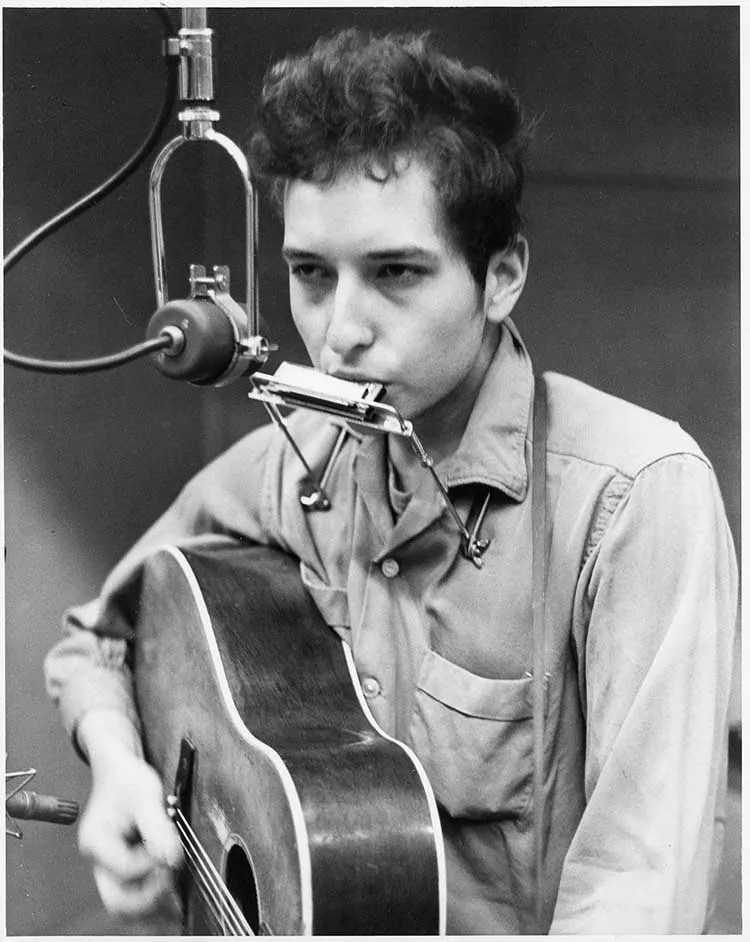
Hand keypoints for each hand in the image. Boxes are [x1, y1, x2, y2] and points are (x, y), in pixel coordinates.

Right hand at [75, 712, 183, 917]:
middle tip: (174, 875)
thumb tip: (171, 858)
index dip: (152, 863)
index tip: (172, 847)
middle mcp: (98, 862)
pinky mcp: (122, 870)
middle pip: (119, 902)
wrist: (120, 771)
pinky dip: (154, 896)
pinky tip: (173, 889)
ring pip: (127, 906)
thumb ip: (157, 828)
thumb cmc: (127, 779)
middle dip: (150, 897)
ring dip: (154, 902)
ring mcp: (108, 869)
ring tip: (177, 887)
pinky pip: (136, 895)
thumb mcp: (145, 796)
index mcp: (96, 842)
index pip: (125, 869)